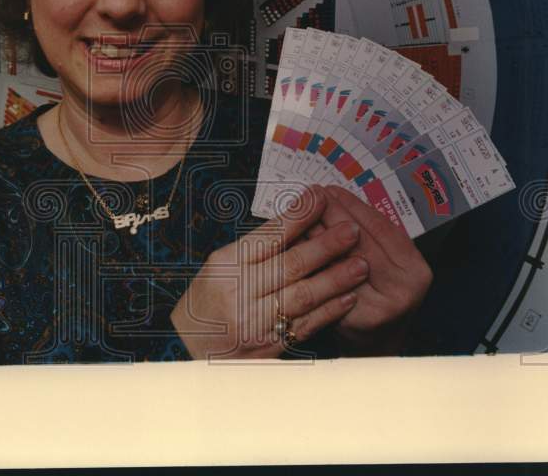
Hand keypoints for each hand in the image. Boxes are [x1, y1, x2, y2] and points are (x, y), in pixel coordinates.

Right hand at [170, 185, 367, 359]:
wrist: (187, 349)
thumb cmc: (208, 300)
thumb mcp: (221, 266)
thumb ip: (256, 248)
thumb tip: (298, 222)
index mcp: (226, 265)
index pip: (268, 236)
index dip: (297, 216)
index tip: (320, 197)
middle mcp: (239, 292)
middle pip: (289, 265)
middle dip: (325, 246)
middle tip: (351, 231)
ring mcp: (253, 322)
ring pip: (302, 297)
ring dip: (335, 279)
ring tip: (360, 264)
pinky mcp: (267, 347)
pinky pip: (304, 326)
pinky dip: (328, 311)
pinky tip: (348, 298)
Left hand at [307, 186, 432, 355]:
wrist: (378, 338)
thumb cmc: (381, 290)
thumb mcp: (389, 258)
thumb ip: (370, 231)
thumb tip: (333, 195)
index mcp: (414, 269)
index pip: (379, 228)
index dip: (352, 206)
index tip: (330, 189)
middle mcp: (401, 291)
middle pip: (357, 243)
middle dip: (329, 217)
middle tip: (308, 197)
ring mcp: (376, 309)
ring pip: (337, 262)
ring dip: (314, 237)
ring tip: (296, 217)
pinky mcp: (349, 321)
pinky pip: (323, 283)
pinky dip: (308, 263)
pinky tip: (294, 247)